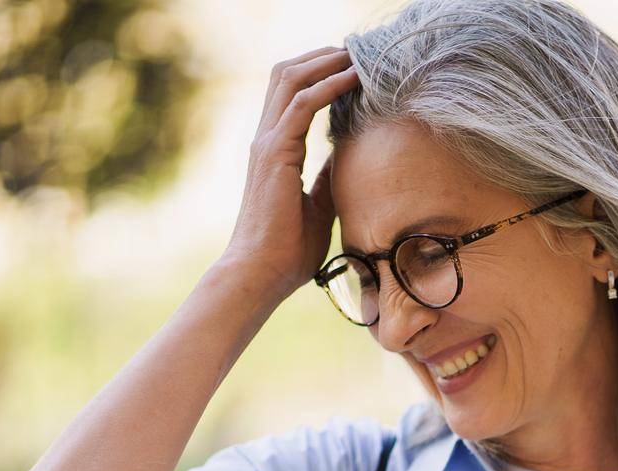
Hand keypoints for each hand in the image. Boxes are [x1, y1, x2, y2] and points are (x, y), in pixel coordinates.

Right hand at [221, 46, 359, 300]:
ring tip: (356, 55)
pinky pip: (300, 105)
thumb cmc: (287, 250)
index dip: (320, 74)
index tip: (352, 67)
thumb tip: (348, 157)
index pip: (292, 95)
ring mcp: (266, 143)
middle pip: (286, 75)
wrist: (261, 273)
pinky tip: (351, 79)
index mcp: (274, 150)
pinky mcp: (273, 154)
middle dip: (321, 56)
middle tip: (356, 50)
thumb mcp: (320, 205)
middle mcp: (265, 139)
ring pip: (290, 80)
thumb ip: (329, 176)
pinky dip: (327, 86)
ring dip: (325, 62)